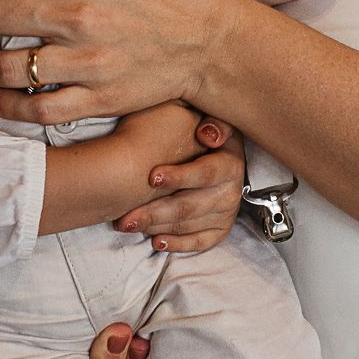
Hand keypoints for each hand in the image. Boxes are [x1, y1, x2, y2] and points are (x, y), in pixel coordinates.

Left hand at [113, 110, 244, 256]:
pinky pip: (198, 242)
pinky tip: (156, 241)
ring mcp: (226, 211)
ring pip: (187, 224)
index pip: (205, 172)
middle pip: (190, 205)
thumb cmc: (191, 131)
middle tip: (126, 216)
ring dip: (155, 226)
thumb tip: (207, 134)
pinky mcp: (218, 229)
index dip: (179, 176)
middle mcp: (231, 189)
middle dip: (155, 211)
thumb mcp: (196, 115)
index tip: (152, 178)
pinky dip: (177, 243)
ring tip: (128, 224)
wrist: (203, 151)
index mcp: (230, 160)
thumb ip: (205, 119)